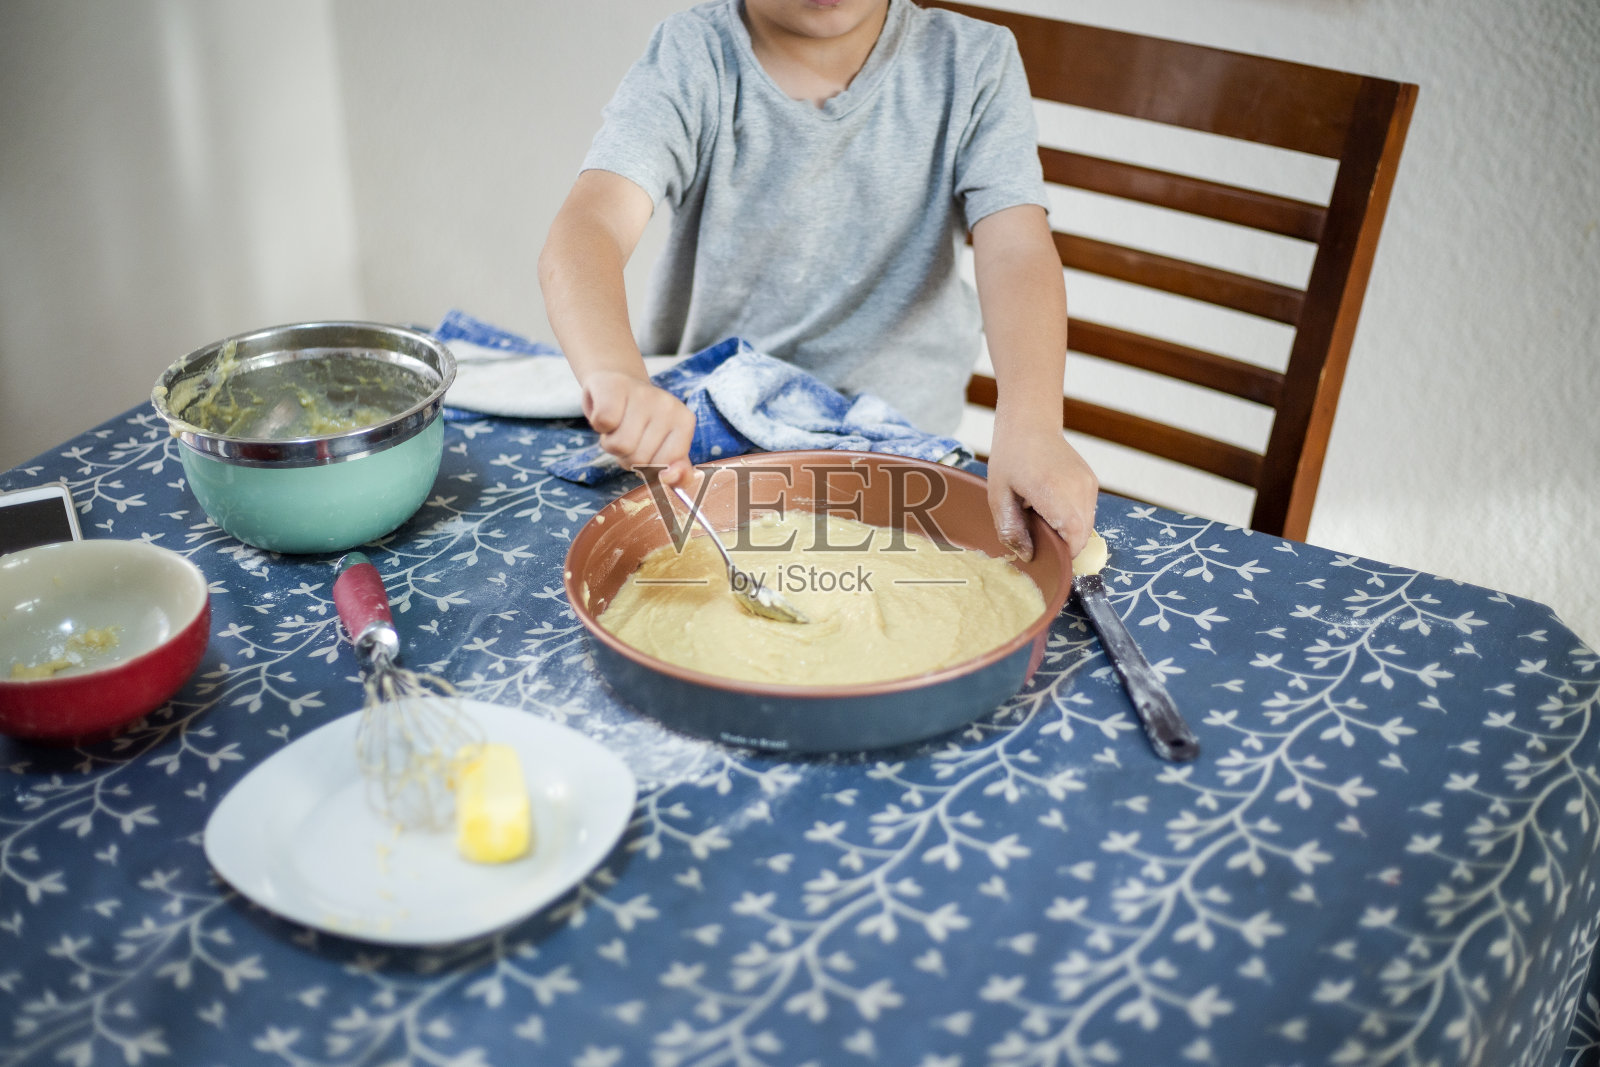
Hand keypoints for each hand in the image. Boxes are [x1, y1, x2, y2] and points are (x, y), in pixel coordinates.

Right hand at [581, 371, 695, 485]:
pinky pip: (604, 422)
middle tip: (627, 433)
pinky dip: (598, 424)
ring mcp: (643, 393)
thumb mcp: (663, 448)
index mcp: (685, 422)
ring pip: (619, 444)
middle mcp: (668, 405)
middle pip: (639, 458)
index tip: (646, 446)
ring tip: (617, 425)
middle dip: (626, 455)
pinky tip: (607, 414)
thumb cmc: (640, 424)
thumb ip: (676, 472)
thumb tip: (670, 478)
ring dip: (610, 442)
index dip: (647, 466)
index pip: (664, 466)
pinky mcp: (615, 386)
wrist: (616, 385)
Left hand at [985, 422, 1097, 561]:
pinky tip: (1051, 505)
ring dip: (1067, 530)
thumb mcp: (998, 495)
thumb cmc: (1011, 456)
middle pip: (1081, 538)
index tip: (1042, 555)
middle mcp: (1079, 489)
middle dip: (1061, 544)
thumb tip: (1027, 555)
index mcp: (1056, 493)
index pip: (1073, 542)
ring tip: (1041, 514)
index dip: (1060, 556)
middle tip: (1035, 533)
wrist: (1030, 423)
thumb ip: (1011, 529)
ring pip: (1086, 527)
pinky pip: (1086, 513)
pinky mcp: (1091, 482)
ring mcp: (1089, 485)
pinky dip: (1071, 517)